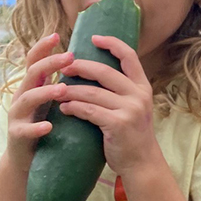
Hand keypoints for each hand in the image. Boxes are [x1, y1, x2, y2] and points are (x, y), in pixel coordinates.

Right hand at [4, 34, 74, 172]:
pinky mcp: (18, 136)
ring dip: (45, 92)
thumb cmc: (45, 125)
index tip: (57, 34)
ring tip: (63, 89)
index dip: (43, 47)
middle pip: (32, 74)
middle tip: (70, 57)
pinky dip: (37, 128)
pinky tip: (49, 126)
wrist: (26, 159)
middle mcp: (22, 96)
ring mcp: (17, 116)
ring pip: (27, 99)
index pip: (34, 61)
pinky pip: (25, 130)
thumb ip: (61, 83)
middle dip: (50, 64)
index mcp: (32, 86)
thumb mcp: (51, 101)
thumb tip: (86, 62)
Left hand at [58, 35, 156, 174]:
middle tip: (64, 67)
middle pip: (104, 71)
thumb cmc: (132, 134)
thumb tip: (96, 70)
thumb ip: (121, 90)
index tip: (94, 38)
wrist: (142, 163)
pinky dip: (74, 107)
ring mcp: (130, 110)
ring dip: (70, 90)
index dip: (112, 43)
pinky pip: (89, 111)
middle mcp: (139, 95)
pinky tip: (64, 108)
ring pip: (92, 92)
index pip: (129, 56)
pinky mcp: (118, 124)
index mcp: (143, 86)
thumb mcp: (134, 107)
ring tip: (57, 90)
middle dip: (80, 66)